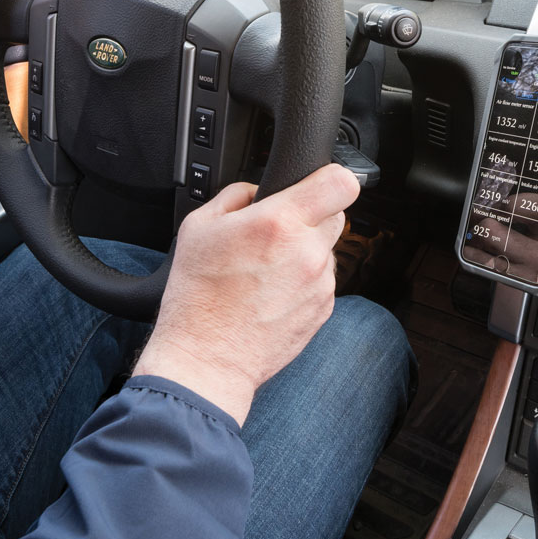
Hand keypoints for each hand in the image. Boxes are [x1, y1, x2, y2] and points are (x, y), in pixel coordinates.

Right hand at [133, 164, 360, 423]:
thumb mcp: (198, 227)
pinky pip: (322, 280)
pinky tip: (272, 293)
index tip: (317, 183)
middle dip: (313, 215)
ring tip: (267, 270)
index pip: (340, 183)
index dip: (331, 178)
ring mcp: (320, 283)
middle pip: (337, 215)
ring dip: (306, 251)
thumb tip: (256, 190)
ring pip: (327, 249)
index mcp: (278, 223)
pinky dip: (304, 281)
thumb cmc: (197, 296)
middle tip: (280, 231)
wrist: (208, 359)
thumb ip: (235, 196)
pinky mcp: (324, 309)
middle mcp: (307, 251)